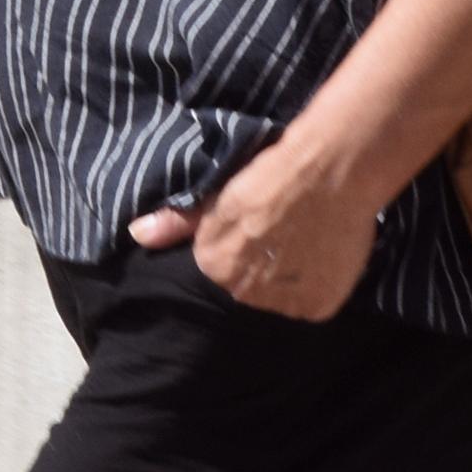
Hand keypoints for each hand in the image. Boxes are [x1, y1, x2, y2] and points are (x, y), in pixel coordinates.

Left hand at [130, 141, 375, 321]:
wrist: (333, 165)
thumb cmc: (272, 169)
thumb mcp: (221, 190)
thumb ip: (179, 220)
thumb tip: (137, 234)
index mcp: (214, 264)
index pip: (220, 270)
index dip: (240, 249)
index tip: (257, 229)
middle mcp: (243, 291)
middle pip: (249, 289)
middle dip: (262, 268)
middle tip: (284, 235)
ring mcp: (283, 303)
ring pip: (281, 299)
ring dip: (290, 281)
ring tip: (306, 244)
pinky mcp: (318, 306)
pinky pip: (311, 303)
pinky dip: (317, 286)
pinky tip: (322, 256)